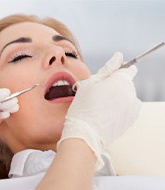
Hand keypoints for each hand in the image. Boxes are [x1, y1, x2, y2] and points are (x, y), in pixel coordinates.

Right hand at [59, 52, 140, 169]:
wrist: (84, 134)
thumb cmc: (83, 108)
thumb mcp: (90, 83)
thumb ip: (107, 68)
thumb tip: (118, 57)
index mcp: (121, 81)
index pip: (129, 68)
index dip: (118, 70)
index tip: (110, 75)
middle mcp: (131, 93)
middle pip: (126, 83)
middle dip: (114, 85)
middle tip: (97, 94)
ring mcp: (133, 108)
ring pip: (126, 96)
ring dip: (117, 97)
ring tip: (100, 106)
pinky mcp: (131, 120)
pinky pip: (127, 108)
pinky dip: (119, 108)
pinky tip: (105, 113)